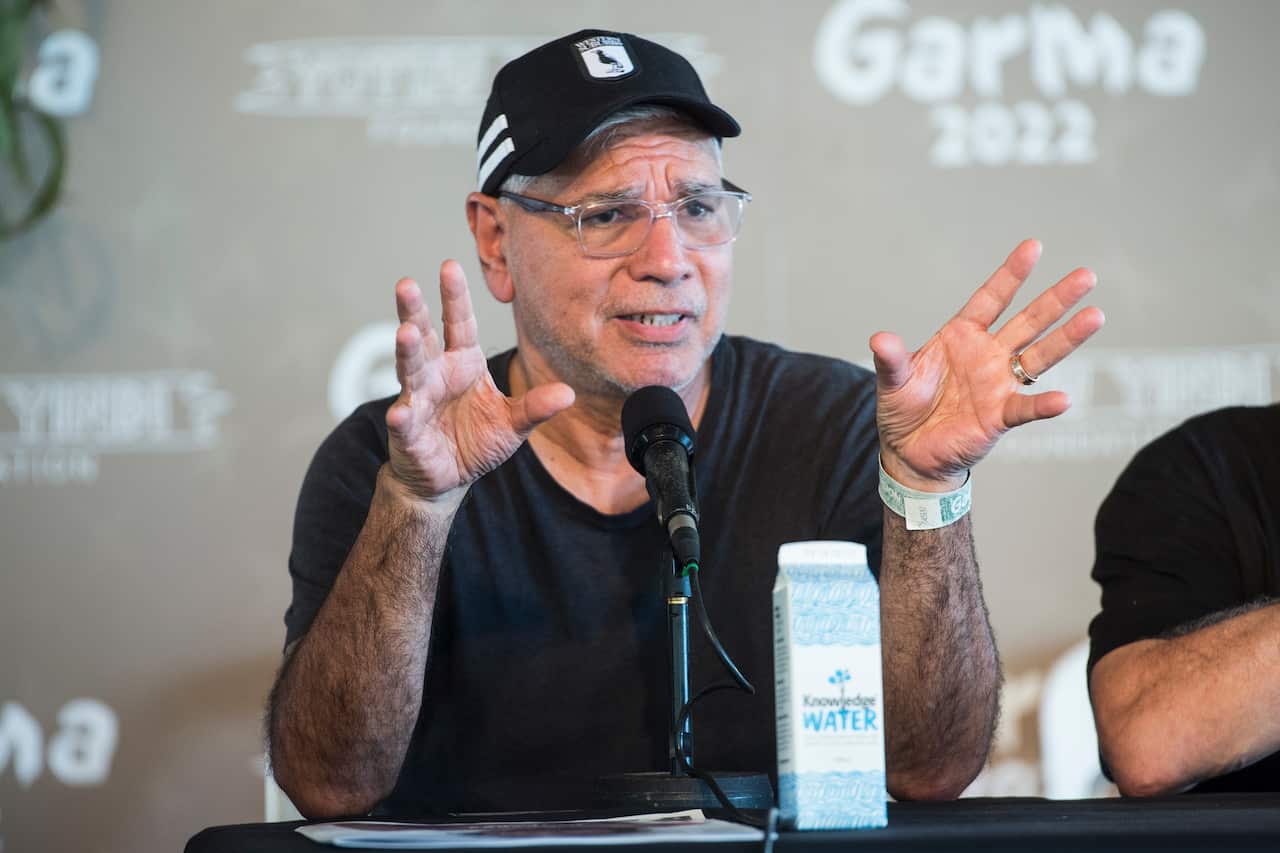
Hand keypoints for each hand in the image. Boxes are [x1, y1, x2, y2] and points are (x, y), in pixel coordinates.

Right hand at [384, 260, 574, 503]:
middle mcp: (436, 374)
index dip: (454, 296)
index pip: (459, 323)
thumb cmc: (476, 441)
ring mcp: (418, 399)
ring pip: (410, 370)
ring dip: (407, 351)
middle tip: (407, 285)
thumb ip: (536, 407)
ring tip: (405, 333)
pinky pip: (404, 421)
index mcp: (463, 363)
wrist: (446, 477)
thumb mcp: (513, 423)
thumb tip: (568, 393)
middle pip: (424, 336)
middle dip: (415, 311)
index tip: (449, 265)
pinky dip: (402, 416)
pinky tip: (400, 413)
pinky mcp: (407, 431)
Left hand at [871, 239, 1104, 490]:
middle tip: (1086, 276)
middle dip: (1055, 299)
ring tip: (1095, 316)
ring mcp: (998, 384)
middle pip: (1027, 322)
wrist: (909, 451)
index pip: (990, 300)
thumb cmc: (904, 408)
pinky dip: (1043, 405)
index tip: (1033, 247)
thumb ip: (891, 359)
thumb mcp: (892, 380)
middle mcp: (987, 355)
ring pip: (1039, 356)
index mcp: (961, 337)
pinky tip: (1063, 400)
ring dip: (1066, 338)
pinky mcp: (1000, 416)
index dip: (1010, 275)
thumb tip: (880, 339)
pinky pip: (1026, 408)